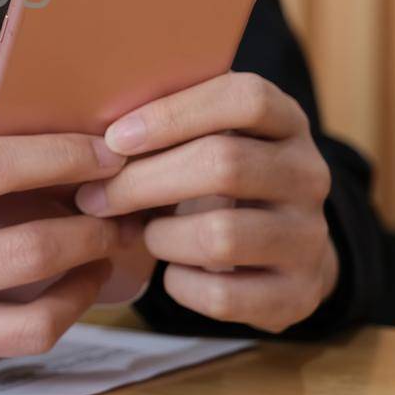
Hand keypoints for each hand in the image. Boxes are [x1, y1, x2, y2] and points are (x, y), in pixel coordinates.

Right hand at [0, 100, 130, 384]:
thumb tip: (9, 125)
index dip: (57, 155)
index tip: (102, 151)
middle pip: (24, 253)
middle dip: (90, 225)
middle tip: (116, 205)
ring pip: (30, 324)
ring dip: (85, 284)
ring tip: (100, 254)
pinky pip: (4, 348)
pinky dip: (45, 314)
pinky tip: (57, 285)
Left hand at [73, 72, 337, 332]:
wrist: (284, 251)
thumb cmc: (219, 183)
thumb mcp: (207, 139)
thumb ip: (166, 126)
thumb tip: (85, 135)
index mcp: (286, 121)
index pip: (244, 99)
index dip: (174, 115)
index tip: (115, 138)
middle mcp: (309, 174)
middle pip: (224, 165)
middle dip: (143, 181)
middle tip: (93, 197)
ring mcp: (309, 235)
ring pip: (221, 235)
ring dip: (161, 236)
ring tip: (142, 233)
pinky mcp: (299, 292)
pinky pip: (222, 294)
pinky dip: (180, 284)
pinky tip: (172, 271)